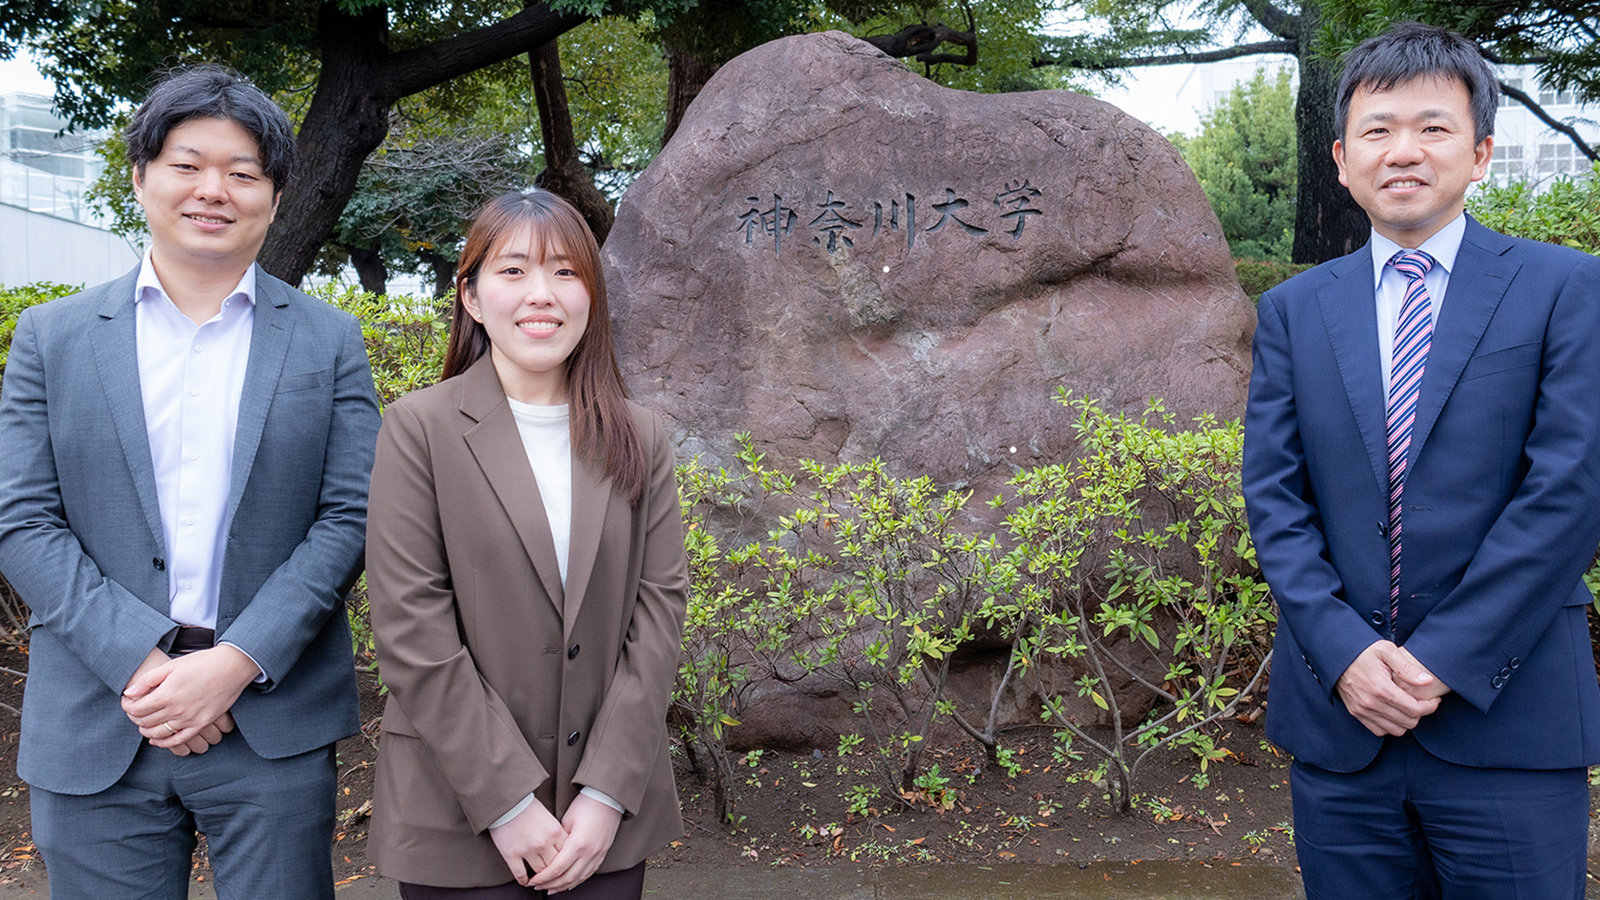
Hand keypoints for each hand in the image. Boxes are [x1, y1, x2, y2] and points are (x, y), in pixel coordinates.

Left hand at [121, 645, 257, 750]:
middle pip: (145, 722)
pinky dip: (164, 743)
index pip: (136, 709)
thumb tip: (128, 693)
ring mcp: (189, 719)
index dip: (127, 706)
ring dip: (146, 731)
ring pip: (158, 734)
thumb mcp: (172, 665)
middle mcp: (176, 710)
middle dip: (135, 717)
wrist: (232, 666)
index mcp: (166, 694)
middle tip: (135, 711)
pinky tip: (157, 740)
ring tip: (144, 724)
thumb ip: (148, 680)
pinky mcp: (201, 724)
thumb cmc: (202, 663)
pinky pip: (178, 740)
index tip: (127, 702)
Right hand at [488, 799, 566, 886]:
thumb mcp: (548, 815)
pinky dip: (523, 880)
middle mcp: (544, 842)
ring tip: (539, 879)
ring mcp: (527, 850)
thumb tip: (562, 845)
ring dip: (540, 877)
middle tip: (553, 875)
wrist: (505, 799)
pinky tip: (525, 881)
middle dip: (554, 871)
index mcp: (555, 831)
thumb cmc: (526, 804)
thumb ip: (555, 831)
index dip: (566, 860)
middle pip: (555, 865)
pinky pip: (520, 874)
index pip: (566, 853)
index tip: (564, 864)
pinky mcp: (511, 854)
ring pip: (540, 872)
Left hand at [532, 793, 622, 892]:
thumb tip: (551, 853)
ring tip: (551, 889)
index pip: (557, 869)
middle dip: (550, 885)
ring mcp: (597, 855)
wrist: (608, 798)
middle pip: (567, 878)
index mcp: (578, 844)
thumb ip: (559, 839)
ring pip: (578, 879)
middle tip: (538, 887)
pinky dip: (577, 881)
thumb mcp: (568, 819)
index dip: (543, 878)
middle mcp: (589, 853)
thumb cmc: (587, 804)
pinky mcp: (602, 854)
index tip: (533, 881)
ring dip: (563, 886)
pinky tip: (569, 884)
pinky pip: (589, 873)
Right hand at [1335, 640, 1441, 735]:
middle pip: (1408, 722)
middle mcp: (1371, 703)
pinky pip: (1380, 731)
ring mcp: (1362, 710)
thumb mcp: (1387, 650)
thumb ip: (1408, 667)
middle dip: (1420, 713)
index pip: (1415, 709)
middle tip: (1422, 702)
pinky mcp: (1356, 713)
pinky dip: (1390, 725)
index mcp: (1381, 688)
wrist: (1336, 656)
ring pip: (1396, 730)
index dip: (1430, 706)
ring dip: (1406, 721)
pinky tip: (1393, 712)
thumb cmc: (1364, 651)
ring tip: (1408, 707)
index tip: (1434, 699)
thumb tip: (1427, 681)